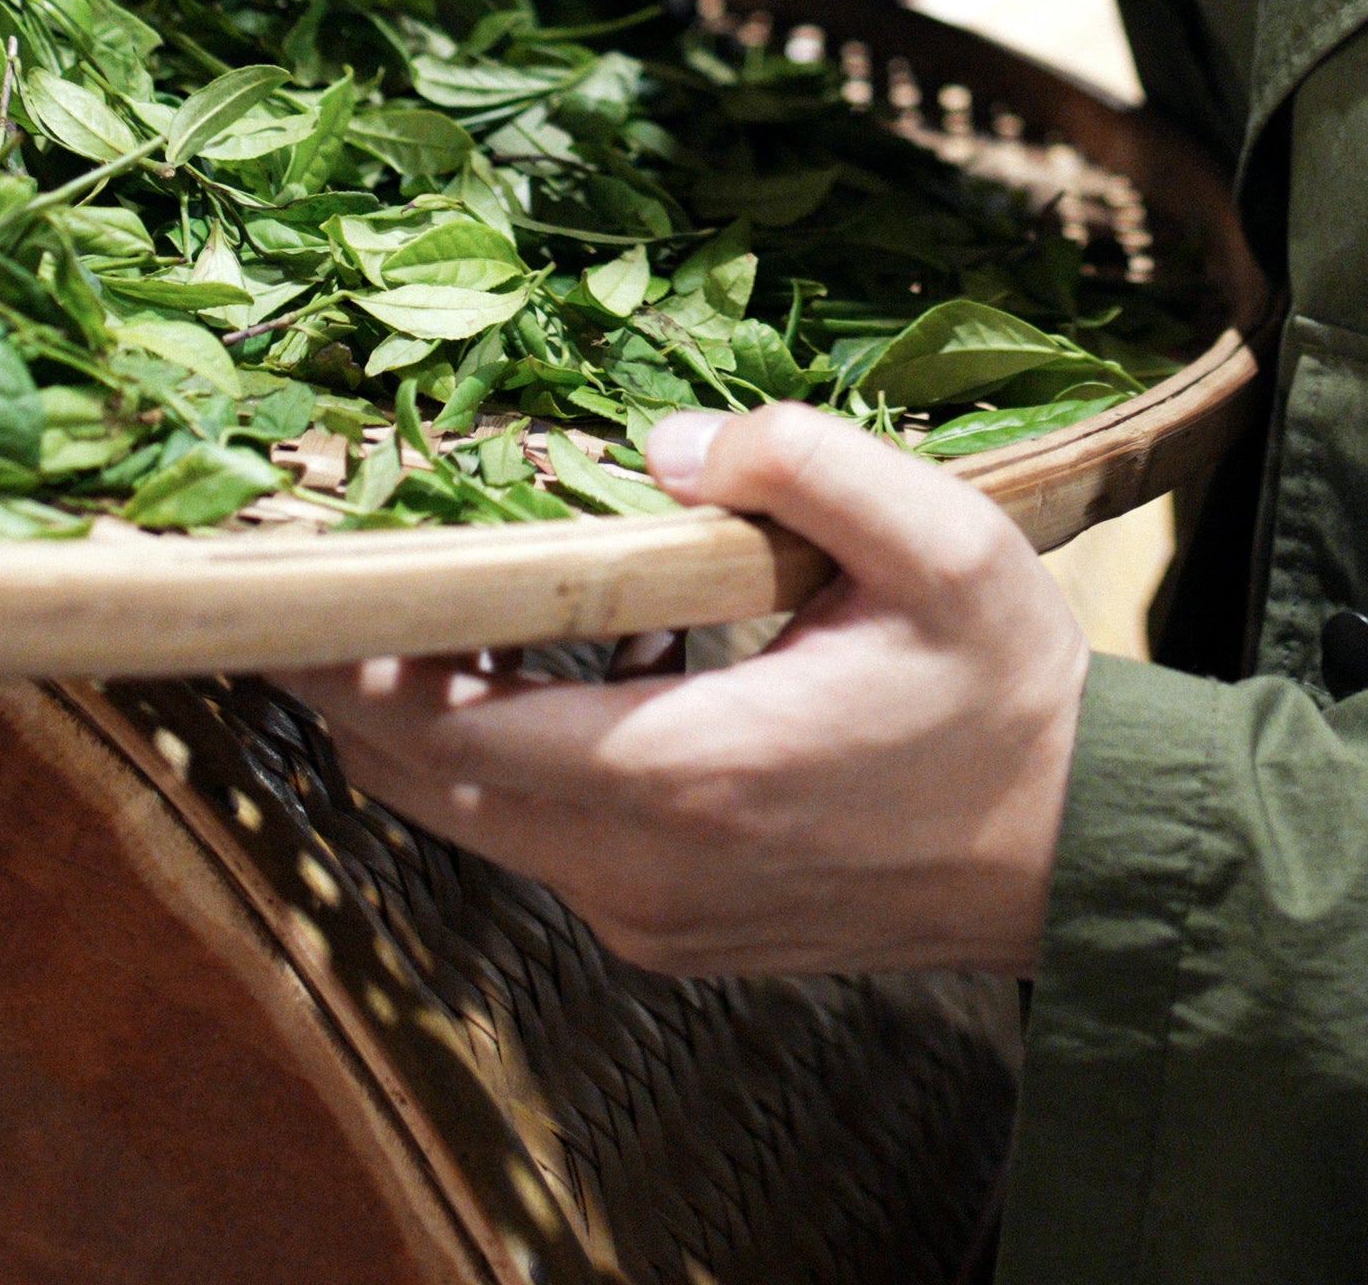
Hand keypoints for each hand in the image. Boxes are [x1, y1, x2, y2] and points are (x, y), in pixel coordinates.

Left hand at [277, 405, 1090, 975]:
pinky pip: (551, 846)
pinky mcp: (675, 929)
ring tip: (445, 603)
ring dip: (444, 724)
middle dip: (363, 691)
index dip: (356, 668)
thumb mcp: (939, 540)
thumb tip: (666, 439)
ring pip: (486, 823)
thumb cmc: (1006, 690)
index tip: (291, 593)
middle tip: (321, 583)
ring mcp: (656, 913)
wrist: (1076, 850)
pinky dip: (519, 763)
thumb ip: (803, 464)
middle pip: (439, 788)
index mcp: (695, 771)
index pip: (459, 735)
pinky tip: (571, 663)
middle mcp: (650, 867)